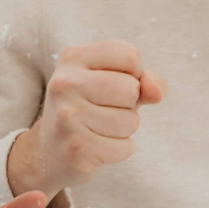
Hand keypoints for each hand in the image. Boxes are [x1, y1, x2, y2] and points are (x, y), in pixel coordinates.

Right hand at [6, 40, 167, 196]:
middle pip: (131, 89)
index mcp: (73, 58)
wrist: (50, 152)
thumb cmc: (91, 110)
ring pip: (130, 121)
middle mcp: (65, 84)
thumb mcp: (115, 85)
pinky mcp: (76, 147)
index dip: (135, 74)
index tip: (114, 85)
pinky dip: (119, 150)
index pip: (129, 55)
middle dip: (129, 105)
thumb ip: (145, 81)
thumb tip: (157, 92)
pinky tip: (97, 147)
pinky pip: (124, 147)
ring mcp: (67, 116)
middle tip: (104, 111)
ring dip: (124, 130)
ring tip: (100, 129)